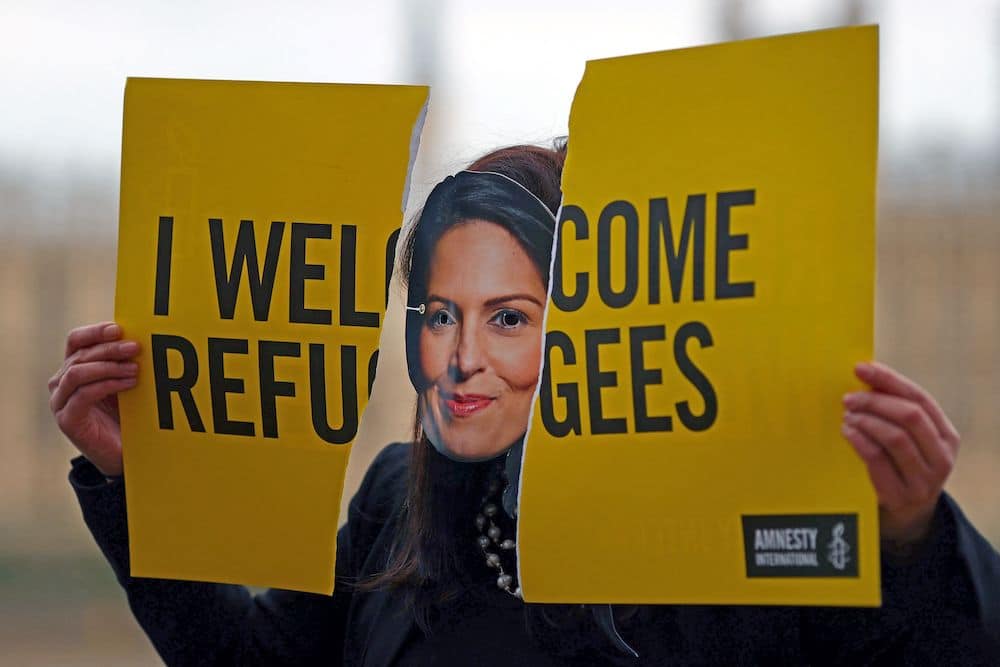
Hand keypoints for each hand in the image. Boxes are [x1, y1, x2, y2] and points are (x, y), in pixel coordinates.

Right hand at [48, 322, 139, 476]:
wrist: (123, 454)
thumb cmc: (126, 414)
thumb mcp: (125, 382)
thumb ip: (124, 362)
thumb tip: (141, 336)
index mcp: (73, 368)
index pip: (76, 341)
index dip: (95, 332)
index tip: (119, 329)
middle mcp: (61, 383)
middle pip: (80, 355)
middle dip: (110, 348)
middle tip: (136, 347)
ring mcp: (61, 402)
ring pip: (77, 372)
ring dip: (109, 366)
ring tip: (135, 369)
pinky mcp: (68, 419)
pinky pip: (83, 394)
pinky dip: (107, 385)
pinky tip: (129, 383)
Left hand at [841, 361, 959, 551]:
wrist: (907, 519)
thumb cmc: (901, 468)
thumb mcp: (908, 441)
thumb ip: (894, 413)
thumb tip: (864, 376)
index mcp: (947, 436)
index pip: (919, 398)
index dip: (889, 380)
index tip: (861, 368)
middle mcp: (942, 457)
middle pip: (910, 416)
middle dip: (875, 401)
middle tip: (848, 398)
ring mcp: (924, 480)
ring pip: (895, 437)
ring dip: (866, 420)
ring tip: (847, 415)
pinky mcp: (901, 496)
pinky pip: (878, 460)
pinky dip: (859, 441)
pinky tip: (847, 432)